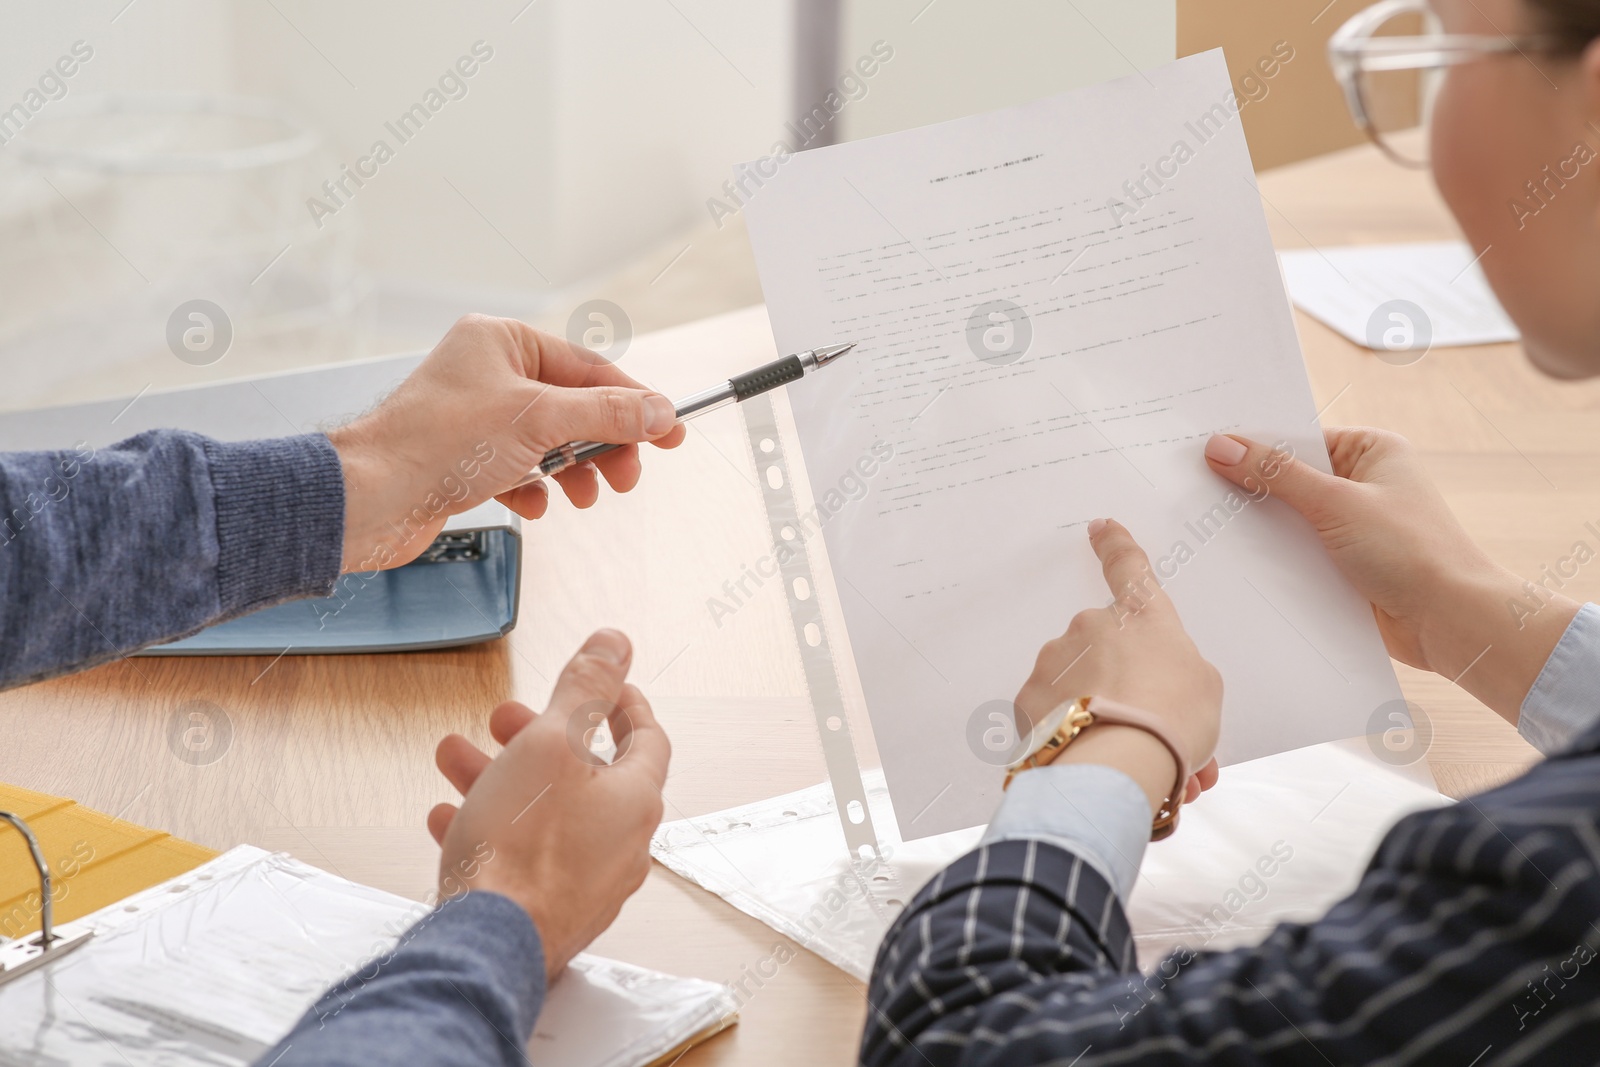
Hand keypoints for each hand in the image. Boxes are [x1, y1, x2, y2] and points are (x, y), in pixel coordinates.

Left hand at [328, 315, 687, 572]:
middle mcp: (488, 372)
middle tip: (626, 476)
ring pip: (549, 441)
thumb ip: (606, 415)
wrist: (370, 499)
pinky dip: (535, 487)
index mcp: (502, 341)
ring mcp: (476, 415)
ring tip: (582, 496)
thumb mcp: (539, 421)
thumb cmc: (436, 444)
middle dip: (603, 445)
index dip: (634, 402)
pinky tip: (533, 503)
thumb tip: (657, 412)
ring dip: (573, 471)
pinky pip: (519, 468)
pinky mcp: (464, 457)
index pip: (588, 368)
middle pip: (573, 406)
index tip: (670, 430)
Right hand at [427, 630, 669, 982]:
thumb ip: (583, 688)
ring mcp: (587, 884)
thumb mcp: (549, 742)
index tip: (606, 686)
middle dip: (539, 737)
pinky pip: (523, 857)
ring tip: (456, 758)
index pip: (646, 739)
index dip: (624, 704)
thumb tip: (615, 643)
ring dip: (503, 778)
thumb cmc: (522, 848)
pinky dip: (491, 828)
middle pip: (586, 774)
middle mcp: (622, 845)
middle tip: (506, 718)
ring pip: (547, 814)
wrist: (489, 943)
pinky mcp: (549, 913)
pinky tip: (448, 818)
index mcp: (635, 800)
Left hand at [1017, 519, 1221, 819]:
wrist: (1118, 762)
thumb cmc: (1170, 720)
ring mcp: (1054, 661)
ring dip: (1104, 723)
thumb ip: (1179, 673)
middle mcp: (1091, 628)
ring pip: (1079, 691)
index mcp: (1141, 617)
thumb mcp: (1205, 689)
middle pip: (1106, 654)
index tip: (1101, 528)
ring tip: (1134, 766)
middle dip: (1126, 692)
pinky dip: (1073, 741)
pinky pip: (1053, 719)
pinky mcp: (1028, 699)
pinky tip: (1097, 766)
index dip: (1116, 546)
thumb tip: (1160, 688)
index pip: (1129, 568)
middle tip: (1154, 735)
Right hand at [1203, 429, 1578, 720]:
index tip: (1206, 448)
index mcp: (1371, 451)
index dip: (1254, 444)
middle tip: (1196, 486)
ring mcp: (1353, 526)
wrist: (1450, 622)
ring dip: (1261, 527)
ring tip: (1208, 525)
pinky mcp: (1343, 564)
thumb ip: (1275, 475)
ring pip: (1290, 518)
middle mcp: (1363, 484)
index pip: (1298, 438)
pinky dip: (1273, 557)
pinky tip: (1237, 561)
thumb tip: (1221, 447)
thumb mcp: (1336, 502)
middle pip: (1289, 478)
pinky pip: (1296, 553)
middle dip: (1251, 487)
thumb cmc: (1413, 551)